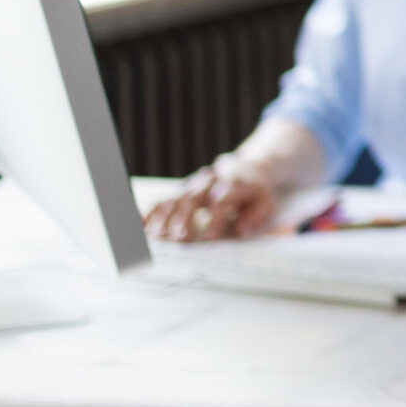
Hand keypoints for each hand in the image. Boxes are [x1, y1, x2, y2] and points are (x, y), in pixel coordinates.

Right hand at [143, 157, 279, 241]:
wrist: (245, 169)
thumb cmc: (255, 192)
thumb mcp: (265, 201)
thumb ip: (256, 215)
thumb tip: (241, 230)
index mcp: (231, 184)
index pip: (222, 199)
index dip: (215, 217)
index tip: (209, 236)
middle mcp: (209, 183)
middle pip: (194, 198)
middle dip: (185, 218)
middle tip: (180, 237)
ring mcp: (193, 186)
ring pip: (175, 198)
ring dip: (165, 216)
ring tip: (156, 234)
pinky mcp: (182, 192)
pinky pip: (163, 199)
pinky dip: (151, 211)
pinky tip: (139, 223)